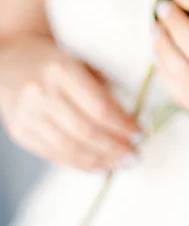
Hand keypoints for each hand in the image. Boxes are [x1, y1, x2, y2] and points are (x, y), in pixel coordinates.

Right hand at [0, 36, 141, 172]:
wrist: (12, 60)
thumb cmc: (55, 61)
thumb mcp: (81, 63)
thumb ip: (103, 89)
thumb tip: (131, 122)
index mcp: (62, 70)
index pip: (99, 107)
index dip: (122, 126)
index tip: (139, 134)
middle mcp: (42, 93)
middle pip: (85, 131)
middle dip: (114, 148)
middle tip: (134, 155)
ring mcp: (27, 115)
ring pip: (68, 147)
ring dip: (99, 160)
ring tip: (119, 164)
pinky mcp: (19, 132)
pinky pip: (52, 154)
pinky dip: (78, 164)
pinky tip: (97, 166)